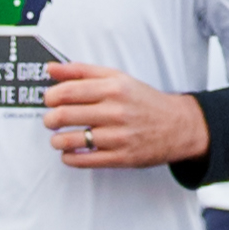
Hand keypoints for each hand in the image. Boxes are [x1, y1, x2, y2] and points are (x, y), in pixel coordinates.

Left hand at [43, 62, 206, 171]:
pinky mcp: (121, 158)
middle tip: (51, 120)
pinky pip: (83, 161)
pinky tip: (70, 152)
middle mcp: (116, 112)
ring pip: (69, 140)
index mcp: (114, 89)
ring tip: (58, 138)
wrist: (178, 126)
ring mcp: (118, 136)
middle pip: (64, 115)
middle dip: (49, 119)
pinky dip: (69, 157)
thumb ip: (82, 71)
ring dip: (56, 140)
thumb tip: (50, 68)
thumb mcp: (117, 78)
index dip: (50, 97)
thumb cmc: (144, 101)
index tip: (49, 101)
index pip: (67, 92)